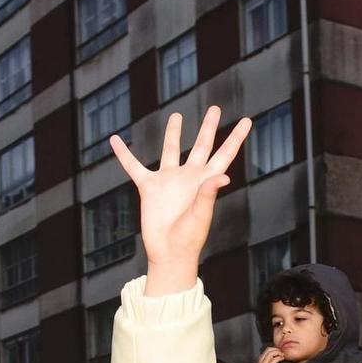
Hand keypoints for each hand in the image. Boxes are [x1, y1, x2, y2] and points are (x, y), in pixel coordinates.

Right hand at [110, 107, 252, 295]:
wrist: (169, 254)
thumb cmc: (189, 238)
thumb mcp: (201, 215)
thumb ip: (209, 193)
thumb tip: (224, 175)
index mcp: (206, 181)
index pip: (225, 154)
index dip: (236, 137)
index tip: (247, 120)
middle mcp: (189, 177)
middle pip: (202, 145)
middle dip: (209, 127)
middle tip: (215, 108)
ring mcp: (168, 181)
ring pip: (171, 150)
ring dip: (173, 133)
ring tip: (177, 116)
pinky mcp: (149, 188)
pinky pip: (133, 167)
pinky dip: (123, 154)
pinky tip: (114, 140)